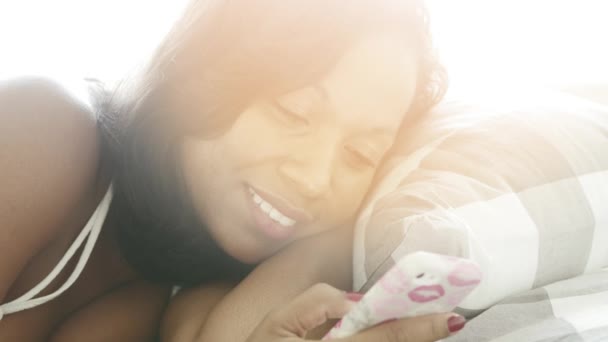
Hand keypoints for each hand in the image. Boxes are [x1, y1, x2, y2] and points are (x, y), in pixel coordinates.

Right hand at [246, 283, 465, 341]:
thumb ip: (316, 303)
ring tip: (420, 325)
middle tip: (446, 320)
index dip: (418, 327)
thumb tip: (355, 302)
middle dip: (419, 334)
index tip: (449, 317)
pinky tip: (384, 333)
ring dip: (402, 340)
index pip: (382, 336)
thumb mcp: (277, 323)